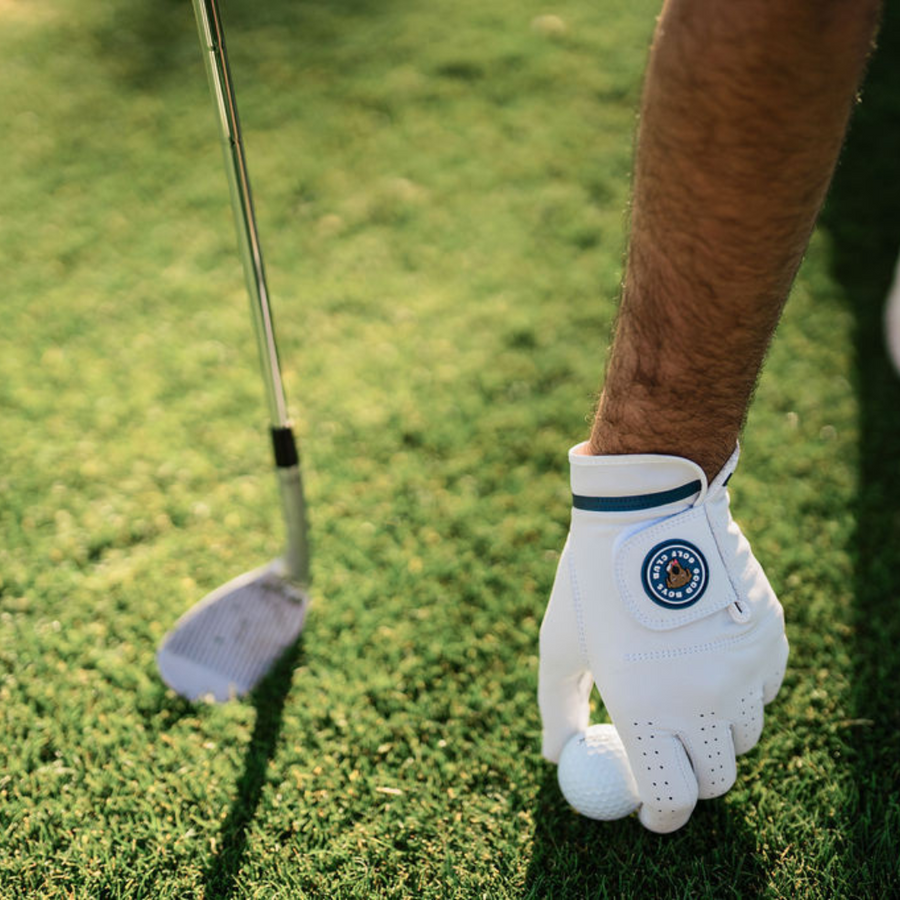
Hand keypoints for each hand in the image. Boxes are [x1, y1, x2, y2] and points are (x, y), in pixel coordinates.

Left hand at [539, 444, 787, 832]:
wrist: (648, 507)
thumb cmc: (591, 577)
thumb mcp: (560, 642)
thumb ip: (558, 708)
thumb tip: (556, 756)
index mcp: (645, 708)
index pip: (671, 800)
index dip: (661, 816)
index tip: (651, 810)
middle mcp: (703, 701)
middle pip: (716, 779)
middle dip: (691, 777)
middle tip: (669, 752)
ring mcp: (744, 670)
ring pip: (745, 736)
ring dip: (717, 731)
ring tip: (684, 692)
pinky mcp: (770, 639)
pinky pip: (764, 690)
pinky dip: (742, 689)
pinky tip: (710, 656)